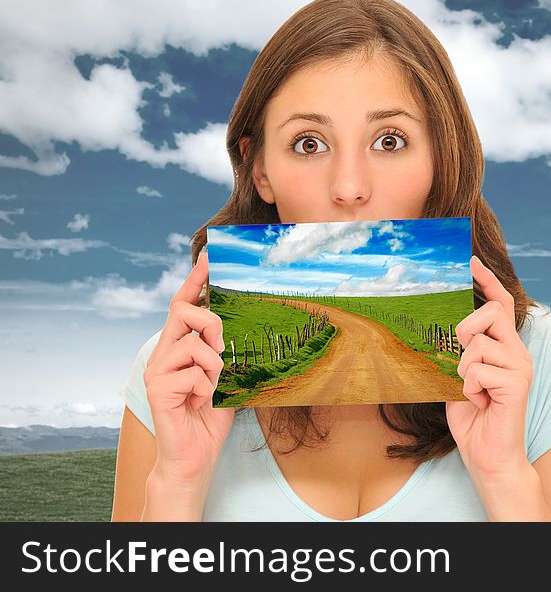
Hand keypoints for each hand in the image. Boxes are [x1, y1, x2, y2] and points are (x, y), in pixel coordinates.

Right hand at [144, 251, 233, 488]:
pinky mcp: (156, 388)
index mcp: (178, 347)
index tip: (209, 254)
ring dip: (215, 367)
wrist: (195, 456)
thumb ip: (224, 349)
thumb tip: (234, 324)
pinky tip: (199, 403)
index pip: (183, 304)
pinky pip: (194, 372)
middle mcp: (162, 353)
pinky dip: (207, 388)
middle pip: (183, 311)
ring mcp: (156, 370)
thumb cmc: (210, 416)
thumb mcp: (225, 375)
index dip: (195, 279)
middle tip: (222, 347)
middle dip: (210, 322)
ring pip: (195, 344)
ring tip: (210, 390)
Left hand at [446, 255, 533, 483]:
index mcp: (506, 347)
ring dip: (463, 370)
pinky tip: (480, 403)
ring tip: (473, 392)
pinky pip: (477, 370)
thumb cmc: (473, 418)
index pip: (500, 304)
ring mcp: (521, 365)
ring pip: (477, 343)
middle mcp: (518, 352)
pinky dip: (468, 389)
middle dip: (466, 331)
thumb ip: (459, 352)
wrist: (489, 456)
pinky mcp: (517, 382)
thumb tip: (445, 329)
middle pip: (489, 312)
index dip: (487, 280)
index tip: (472, 260)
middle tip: (462, 362)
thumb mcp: (459, 377)